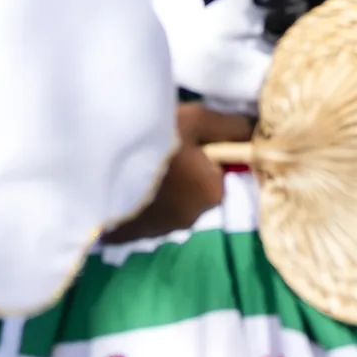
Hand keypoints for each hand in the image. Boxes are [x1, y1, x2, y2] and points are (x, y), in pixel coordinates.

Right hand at [104, 104, 253, 242]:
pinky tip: (123, 184)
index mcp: (213, 194)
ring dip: (161, 191)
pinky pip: (143, 217)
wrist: (97, 164)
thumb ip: (232, 128)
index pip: (220, 174)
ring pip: (170, 206)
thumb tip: (258, 131)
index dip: (207, 155)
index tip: (186, 141)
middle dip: (185, 175)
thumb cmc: (157, 138)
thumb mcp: (199, 120)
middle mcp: (191, 219)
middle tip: (160, 149)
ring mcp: (157, 231)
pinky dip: (139, 203)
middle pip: (196, 192)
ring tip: (138, 165)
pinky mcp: (128, 236)